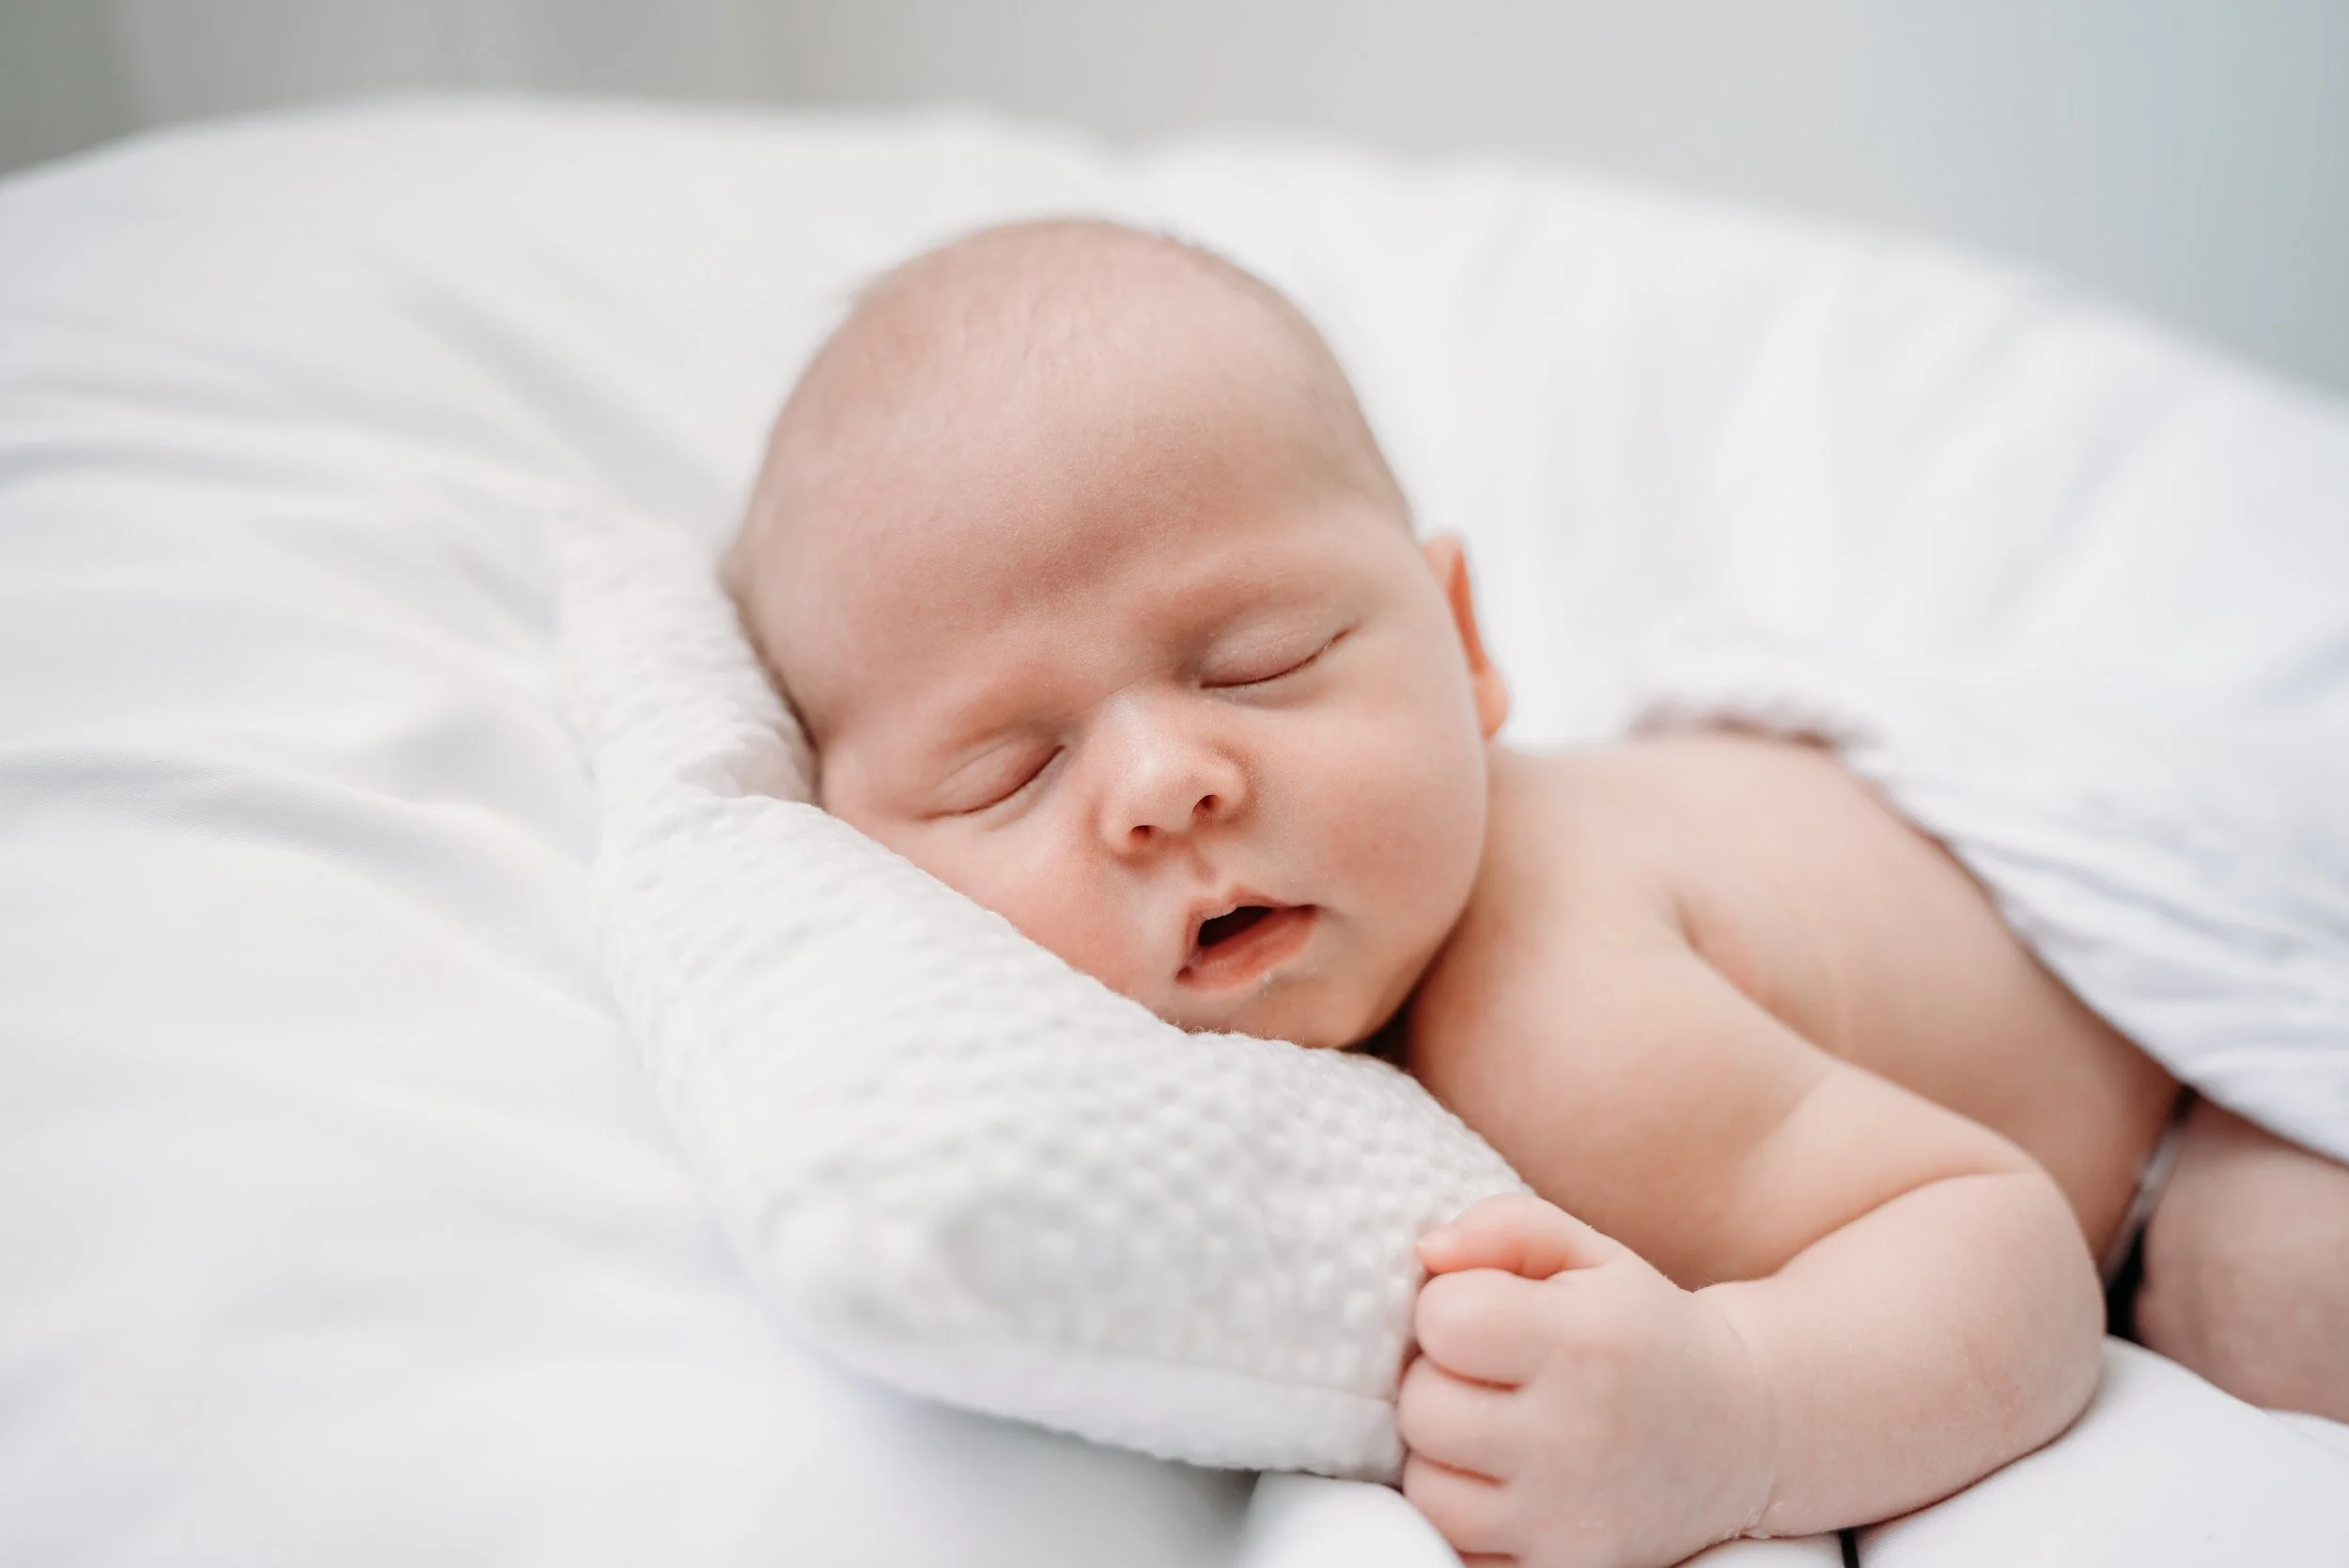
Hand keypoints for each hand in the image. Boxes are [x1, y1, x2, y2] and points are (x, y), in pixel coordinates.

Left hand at [1397, 1193, 1775, 1567]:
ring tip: (1494, 1429)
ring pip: (1428, 1490)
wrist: (1742, 1432)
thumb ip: (1504, 1227)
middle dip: (1439, 1381)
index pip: (1443, 1319)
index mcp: (1583, 1343)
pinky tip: (1502, 1481)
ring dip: (1444, 1456)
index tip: (1489, 1315)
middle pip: (1422, 1408)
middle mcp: (1575, 1437)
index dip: (1449, 1307)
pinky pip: (1456, 1549)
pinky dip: (1464, 1514)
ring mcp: (1567, 1518)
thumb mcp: (1589, 1254)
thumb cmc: (1642, 1329)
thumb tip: (1426, 1253)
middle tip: (1490, 1375)